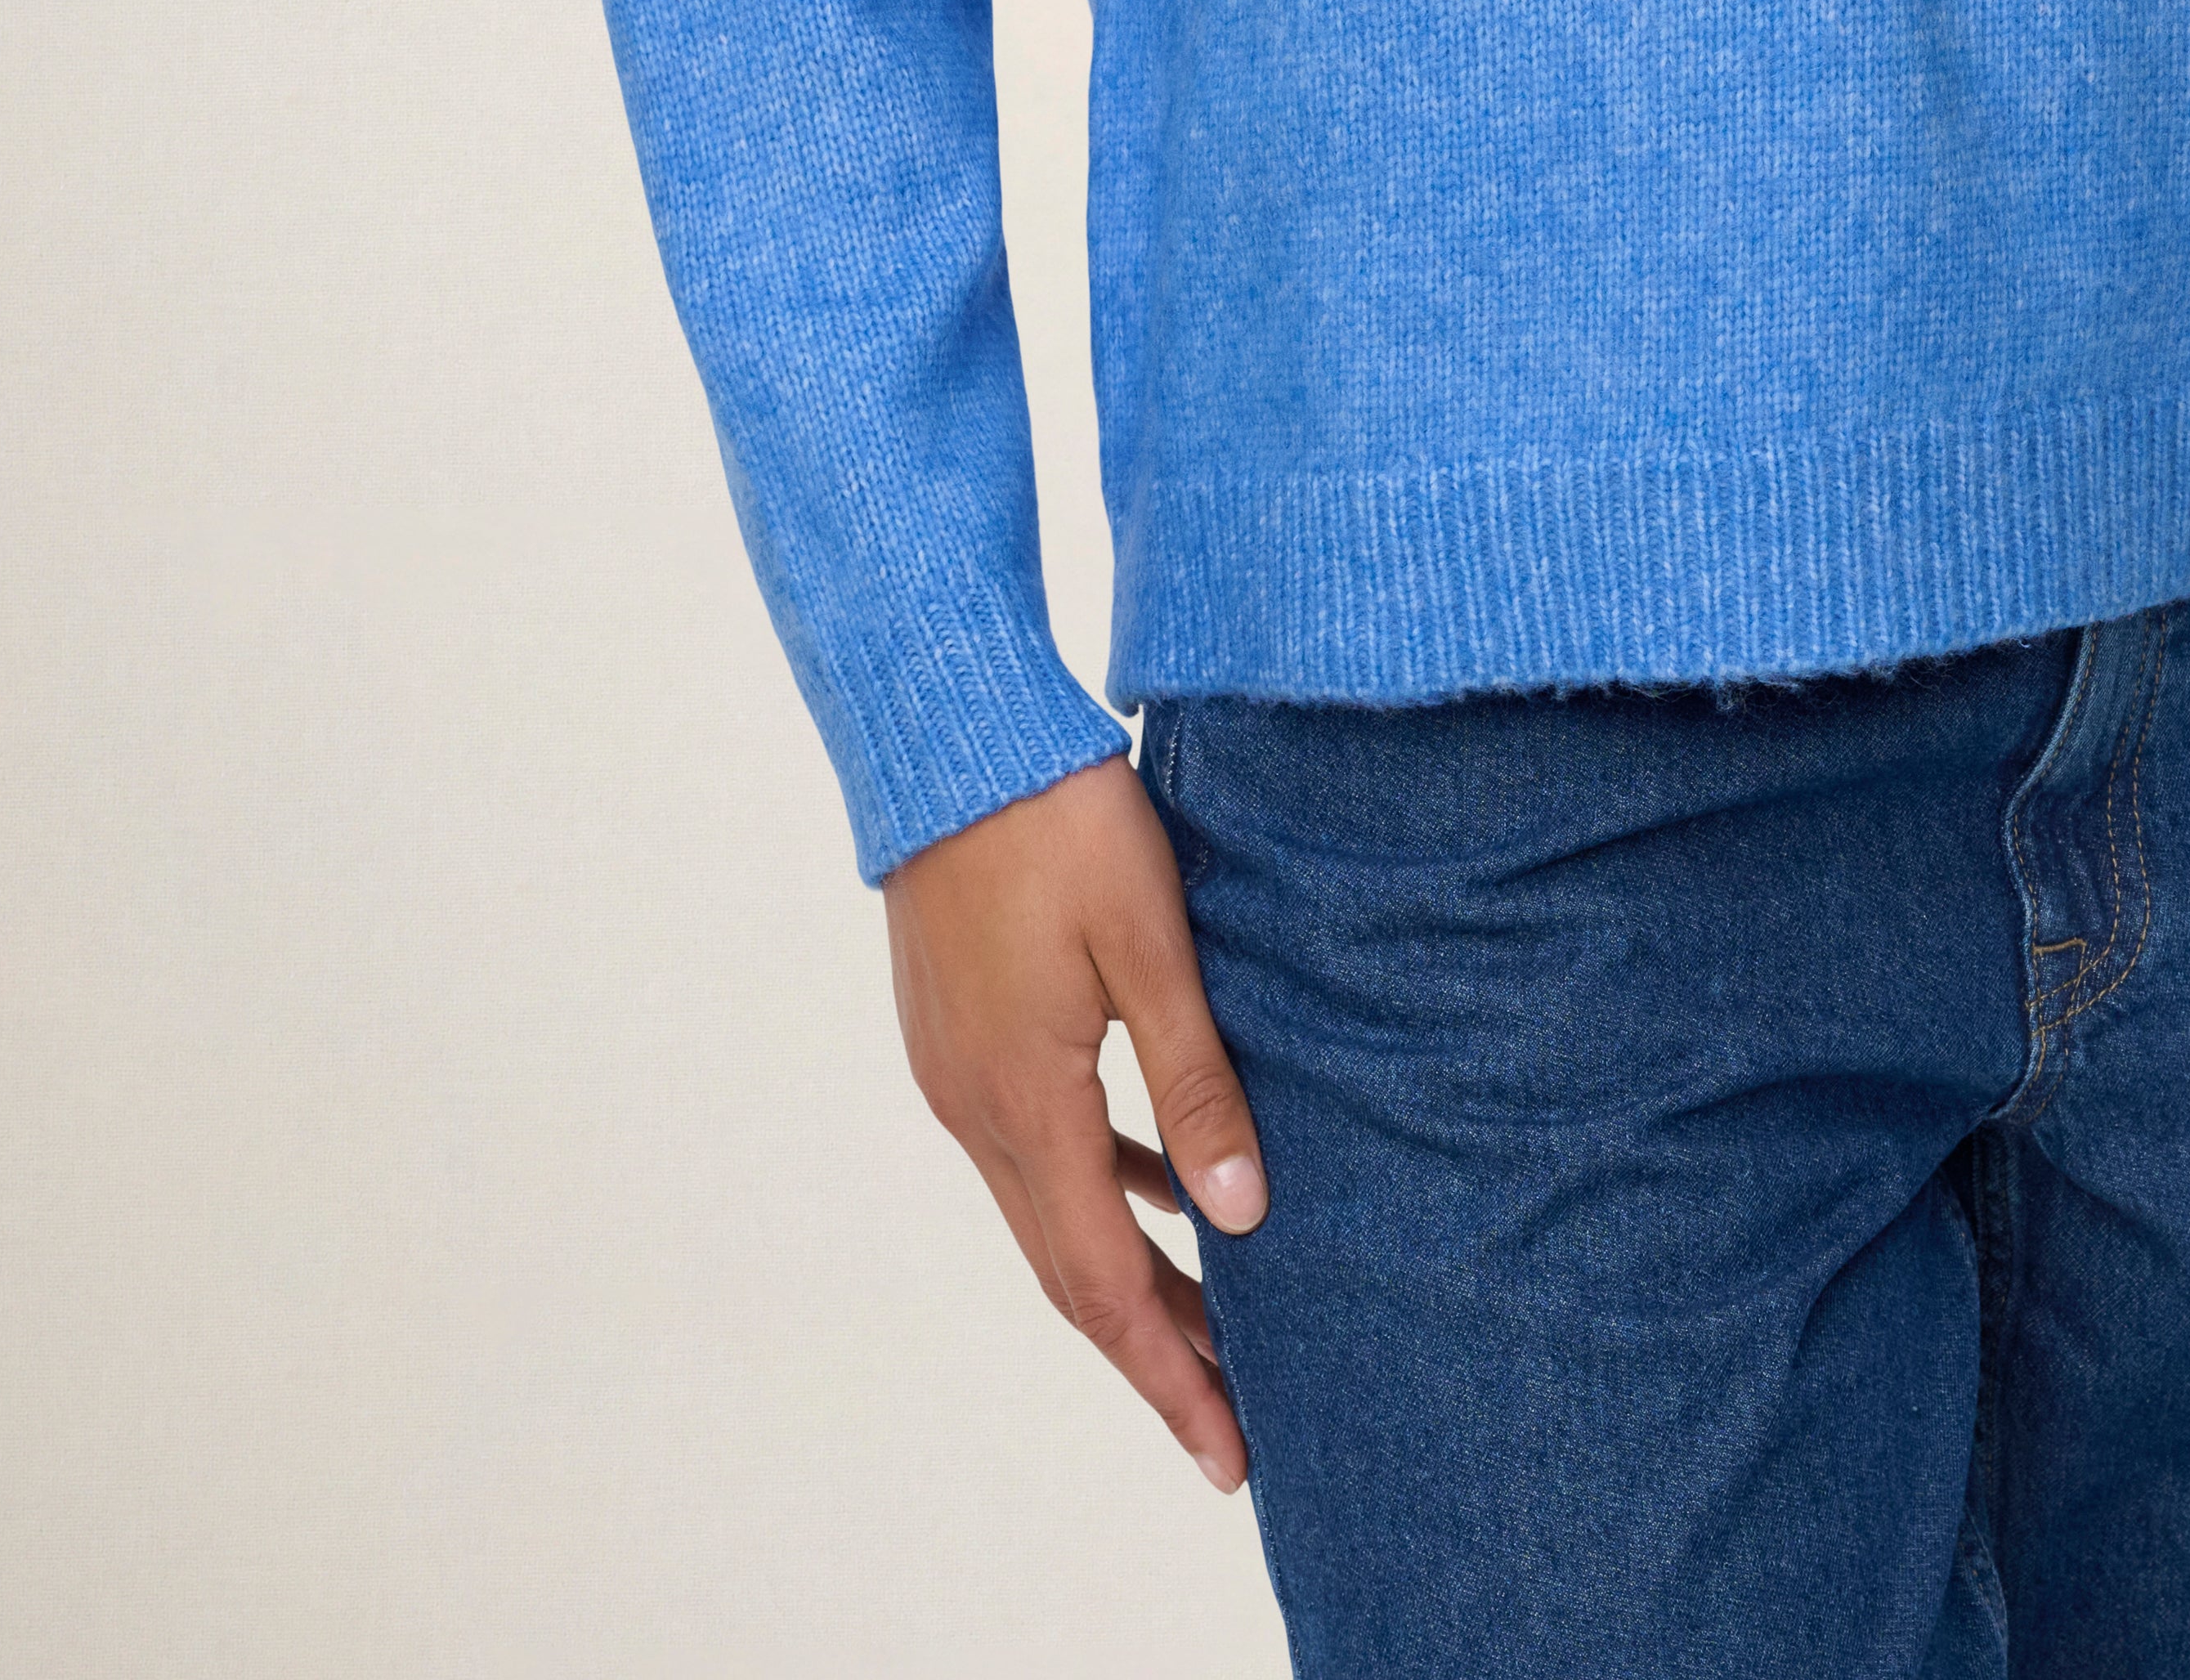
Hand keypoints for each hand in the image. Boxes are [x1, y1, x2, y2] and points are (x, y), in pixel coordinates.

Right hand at [884, 750, 1270, 1489]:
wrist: (948, 733)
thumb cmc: (1058, 821)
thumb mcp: (1151, 945)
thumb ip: (1196, 1083)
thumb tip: (1242, 1219)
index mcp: (1024, 1101)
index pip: (1101, 1284)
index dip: (1168, 1376)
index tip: (1227, 1456)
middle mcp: (977, 1109)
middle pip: (1072, 1270)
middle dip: (1157, 1352)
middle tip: (1236, 1423)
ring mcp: (959, 1071)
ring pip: (1050, 1212)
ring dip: (1130, 1273)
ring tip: (1217, 1325)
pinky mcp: (962, 1032)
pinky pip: (1036, 1146)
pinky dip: (1100, 1188)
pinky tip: (1158, 1186)